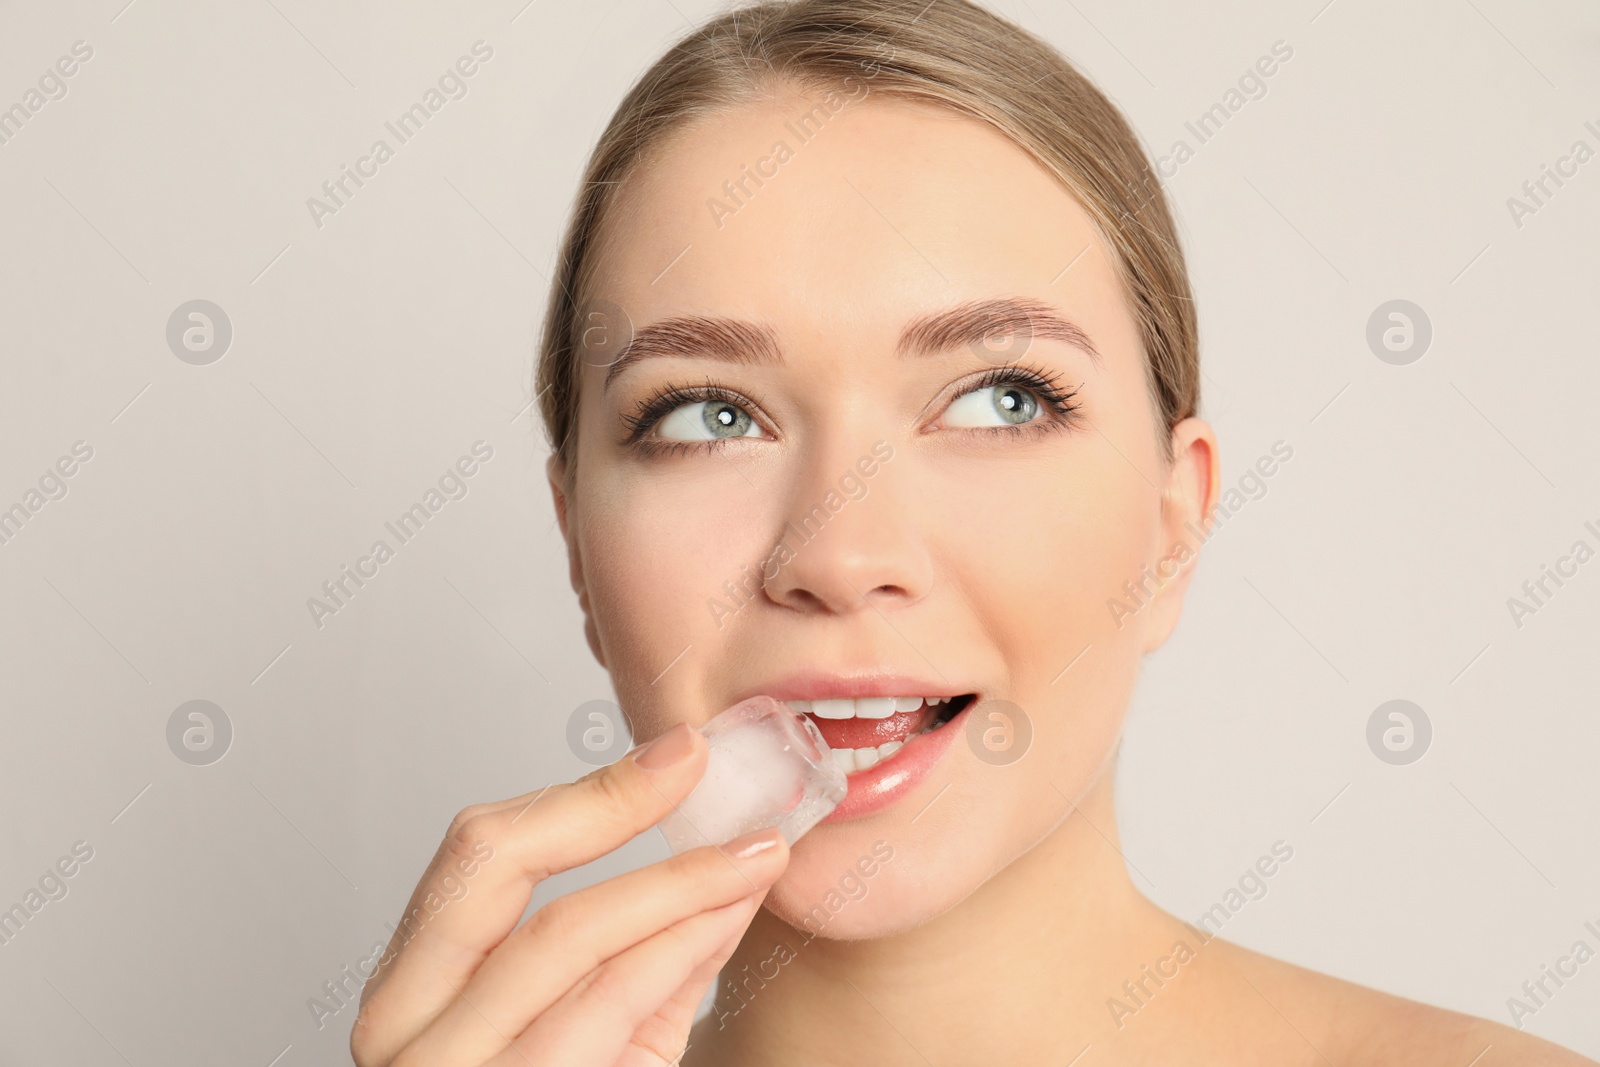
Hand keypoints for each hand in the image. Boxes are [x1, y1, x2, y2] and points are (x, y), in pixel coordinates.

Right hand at [350, 721, 789, 1064]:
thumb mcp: (606, 1028)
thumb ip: (655, 945)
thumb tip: (723, 849)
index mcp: (413, 990)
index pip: (480, 852)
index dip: (587, 792)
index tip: (678, 755)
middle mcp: (407, 1033)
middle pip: (494, 869)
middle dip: (613, 808)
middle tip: (702, 772)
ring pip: (563, 941)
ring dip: (674, 881)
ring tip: (751, 855)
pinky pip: (603, 1014)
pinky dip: (672, 954)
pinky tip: (722, 922)